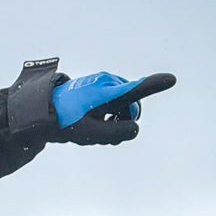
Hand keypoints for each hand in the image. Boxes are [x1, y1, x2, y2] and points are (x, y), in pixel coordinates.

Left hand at [52, 71, 176, 144]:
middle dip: (124, 122)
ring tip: (93, 129)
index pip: (136, 90)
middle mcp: (109, 84)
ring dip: (115, 121)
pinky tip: (92, 122)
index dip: (155, 85)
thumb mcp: (89, 134)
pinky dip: (109, 115)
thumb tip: (135, 128)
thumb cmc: (65, 122)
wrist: (43, 110)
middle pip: (133, 107)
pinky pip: (115, 104)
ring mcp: (105, 84)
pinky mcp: (100, 88)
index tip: (172, 79)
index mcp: (107, 93)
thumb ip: (115, 134)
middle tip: (103, 136)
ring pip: (124, 107)